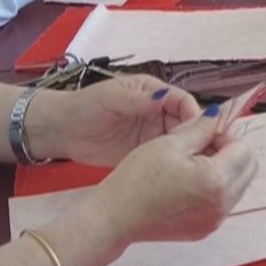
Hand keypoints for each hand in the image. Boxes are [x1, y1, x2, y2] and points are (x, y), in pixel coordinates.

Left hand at [25, 75, 202, 166]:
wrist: (62, 131)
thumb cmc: (86, 106)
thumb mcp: (111, 98)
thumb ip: (138, 100)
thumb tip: (164, 98)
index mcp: (153, 92)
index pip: (182, 101)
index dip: (194, 114)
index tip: (202, 131)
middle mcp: (157, 112)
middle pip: (186, 122)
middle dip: (197, 135)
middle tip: (203, 153)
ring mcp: (151, 133)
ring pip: (179, 141)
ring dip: (187, 150)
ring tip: (196, 166)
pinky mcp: (143, 152)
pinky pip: (164, 156)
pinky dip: (173, 163)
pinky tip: (179, 173)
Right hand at [88, 107, 256, 243]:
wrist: (114, 217)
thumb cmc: (137, 178)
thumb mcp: (170, 143)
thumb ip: (201, 127)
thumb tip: (217, 114)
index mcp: (216, 181)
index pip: (243, 149)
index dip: (225, 136)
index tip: (204, 134)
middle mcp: (222, 205)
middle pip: (247, 169)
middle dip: (230, 153)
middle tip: (202, 147)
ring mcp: (213, 221)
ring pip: (237, 186)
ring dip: (224, 170)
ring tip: (192, 164)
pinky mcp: (203, 230)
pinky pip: (222, 204)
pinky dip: (214, 189)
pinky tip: (188, 182)